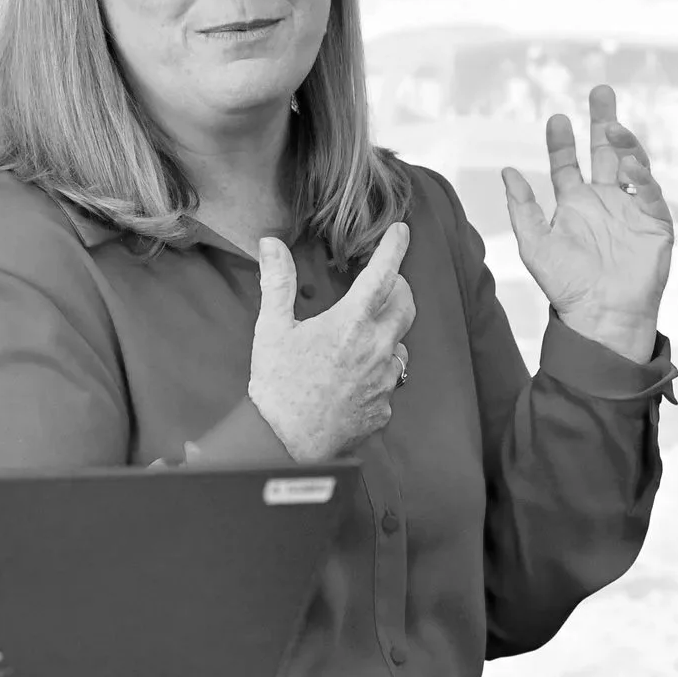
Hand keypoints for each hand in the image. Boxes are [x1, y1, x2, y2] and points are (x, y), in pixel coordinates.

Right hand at [247, 221, 415, 462]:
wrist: (285, 444)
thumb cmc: (277, 386)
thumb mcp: (272, 329)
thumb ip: (277, 282)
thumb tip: (271, 244)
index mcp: (352, 323)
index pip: (384, 274)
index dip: (395, 248)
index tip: (403, 231)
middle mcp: (377, 348)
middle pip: (405, 305)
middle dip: (399, 288)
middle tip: (384, 283)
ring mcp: (385, 380)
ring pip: (400, 344)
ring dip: (388, 333)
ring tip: (362, 336)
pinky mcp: (385, 407)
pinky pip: (390, 380)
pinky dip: (379, 371)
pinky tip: (355, 376)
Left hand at [503, 85, 671, 362]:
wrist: (601, 316)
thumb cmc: (565, 286)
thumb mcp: (535, 245)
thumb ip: (522, 208)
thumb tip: (508, 170)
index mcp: (575, 204)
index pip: (568, 163)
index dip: (562, 142)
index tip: (556, 119)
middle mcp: (604, 202)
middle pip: (605, 152)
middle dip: (603, 122)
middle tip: (601, 90)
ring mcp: (631, 210)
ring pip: (632, 165)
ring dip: (624, 143)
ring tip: (613, 125)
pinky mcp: (655, 225)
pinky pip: (651, 194)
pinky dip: (644, 177)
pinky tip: (631, 164)